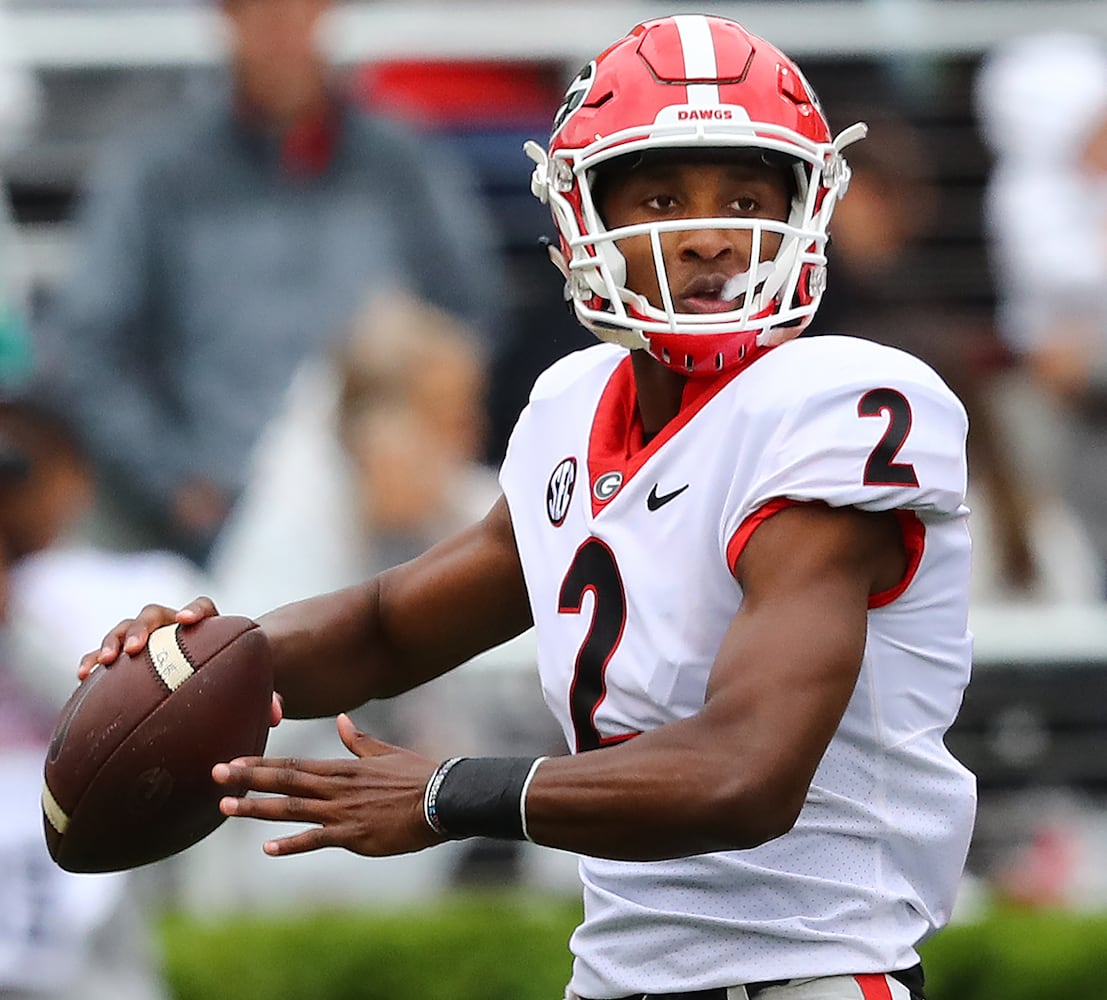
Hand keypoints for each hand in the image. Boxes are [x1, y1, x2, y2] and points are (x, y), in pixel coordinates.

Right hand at [76, 596, 282, 725]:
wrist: (206, 680)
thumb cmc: (231, 683)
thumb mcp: (249, 688)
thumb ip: (265, 696)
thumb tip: (278, 715)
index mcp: (207, 626)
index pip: (203, 607)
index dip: (195, 609)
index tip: (190, 620)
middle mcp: (173, 626)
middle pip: (155, 614)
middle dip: (144, 627)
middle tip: (136, 648)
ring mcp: (146, 639)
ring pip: (125, 628)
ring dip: (113, 640)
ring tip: (104, 661)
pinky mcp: (124, 656)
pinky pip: (102, 653)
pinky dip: (91, 658)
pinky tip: (82, 675)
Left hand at [212, 714, 441, 857]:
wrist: (441, 798)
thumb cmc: (417, 774)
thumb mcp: (385, 752)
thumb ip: (358, 741)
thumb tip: (342, 720)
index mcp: (342, 767)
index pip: (293, 762)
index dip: (260, 763)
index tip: (232, 760)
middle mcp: (336, 788)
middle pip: (284, 781)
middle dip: (247, 778)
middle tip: (215, 775)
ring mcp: (342, 812)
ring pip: (292, 809)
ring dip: (257, 808)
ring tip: (227, 808)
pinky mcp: (354, 836)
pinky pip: (316, 840)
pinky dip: (292, 844)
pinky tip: (268, 848)